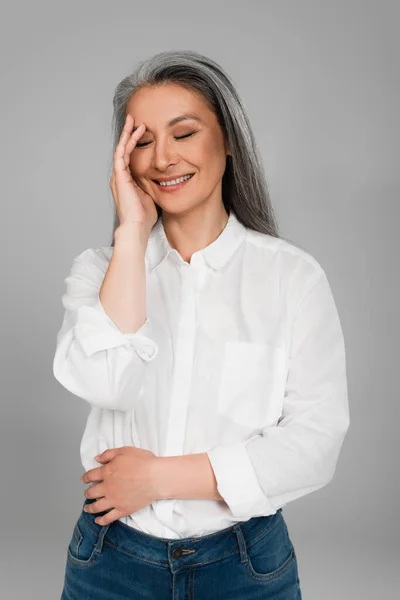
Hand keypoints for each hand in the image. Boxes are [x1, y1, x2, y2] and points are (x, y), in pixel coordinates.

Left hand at [80, 446, 159, 525]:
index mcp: (107, 472)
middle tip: (87, 493)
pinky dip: (101, 520)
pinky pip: (108, 518)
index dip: (85, 477)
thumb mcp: (125, 451)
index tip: (84, 480)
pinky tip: (98, 520)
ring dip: (90, 507)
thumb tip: (96, 459)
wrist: (155, 477)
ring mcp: (114, 500)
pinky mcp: (123, 510)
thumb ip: (108, 454)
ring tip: (87, 508)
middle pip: (91, 492)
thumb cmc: (143, 462)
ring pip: (97, 506)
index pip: (91, 475)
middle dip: (87, 493)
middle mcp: (107, 487)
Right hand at [110, 113, 157, 230]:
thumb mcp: (150, 195)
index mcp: (126, 181)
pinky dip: (127, 142)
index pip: (129, 157)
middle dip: (129, 134)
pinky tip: (133, 132)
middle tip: (134, 119)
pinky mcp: (119, 176)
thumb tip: (164, 180)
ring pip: (121, 148)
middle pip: (123, 150)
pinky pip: (121, 154)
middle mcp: (120, 176)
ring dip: (127, 134)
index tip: (143, 132)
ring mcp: (118, 176)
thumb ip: (152, 185)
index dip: (134, 144)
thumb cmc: (144, 216)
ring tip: (133, 120)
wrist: (137, 226)